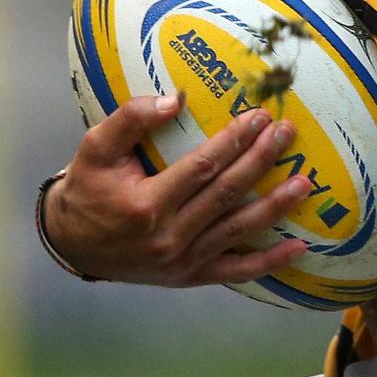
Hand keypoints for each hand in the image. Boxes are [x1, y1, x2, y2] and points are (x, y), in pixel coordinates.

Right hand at [43, 94, 313, 287]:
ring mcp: (183, 261)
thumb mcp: (94, 149)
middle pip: (226, 194)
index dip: (233, 141)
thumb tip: (175, 100)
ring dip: (274, 207)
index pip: (201, 167)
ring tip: (304, 183)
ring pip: (238, 230)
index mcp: (145, 205)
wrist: (73, 245)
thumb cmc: (87, 191)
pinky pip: (237, 272)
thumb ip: (130, 119)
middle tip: (286, 134)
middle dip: (260, 162)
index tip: (259, 117)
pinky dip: (269, 262)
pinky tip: (298, 248)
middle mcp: (168, 237)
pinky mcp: (191, 276)